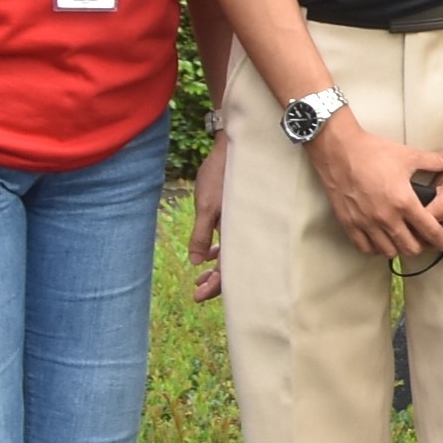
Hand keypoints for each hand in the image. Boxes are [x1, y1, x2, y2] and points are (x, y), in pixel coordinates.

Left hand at [189, 134, 227, 305]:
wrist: (238, 147)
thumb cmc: (220, 175)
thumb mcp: (206, 206)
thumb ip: (202, 235)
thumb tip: (197, 262)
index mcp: (238, 232)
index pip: (229, 269)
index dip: (214, 286)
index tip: (197, 295)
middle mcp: (245, 230)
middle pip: (234, 265)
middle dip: (215, 280)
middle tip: (197, 291)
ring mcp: (244, 222)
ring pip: (234, 252)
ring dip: (217, 265)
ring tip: (201, 276)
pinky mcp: (241, 213)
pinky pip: (234, 239)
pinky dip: (222, 249)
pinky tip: (211, 252)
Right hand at [307, 117, 442, 264]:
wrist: (339, 149)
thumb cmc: (374, 151)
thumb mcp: (409, 155)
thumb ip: (438, 159)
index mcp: (404, 201)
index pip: (430, 230)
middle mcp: (386, 217)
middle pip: (411, 248)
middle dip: (422, 246)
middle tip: (425, 239)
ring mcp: (366, 223)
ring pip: (389, 252)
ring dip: (399, 248)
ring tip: (404, 238)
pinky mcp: (349, 224)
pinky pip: (366, 248)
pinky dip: (376, 248)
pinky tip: (381, 239)